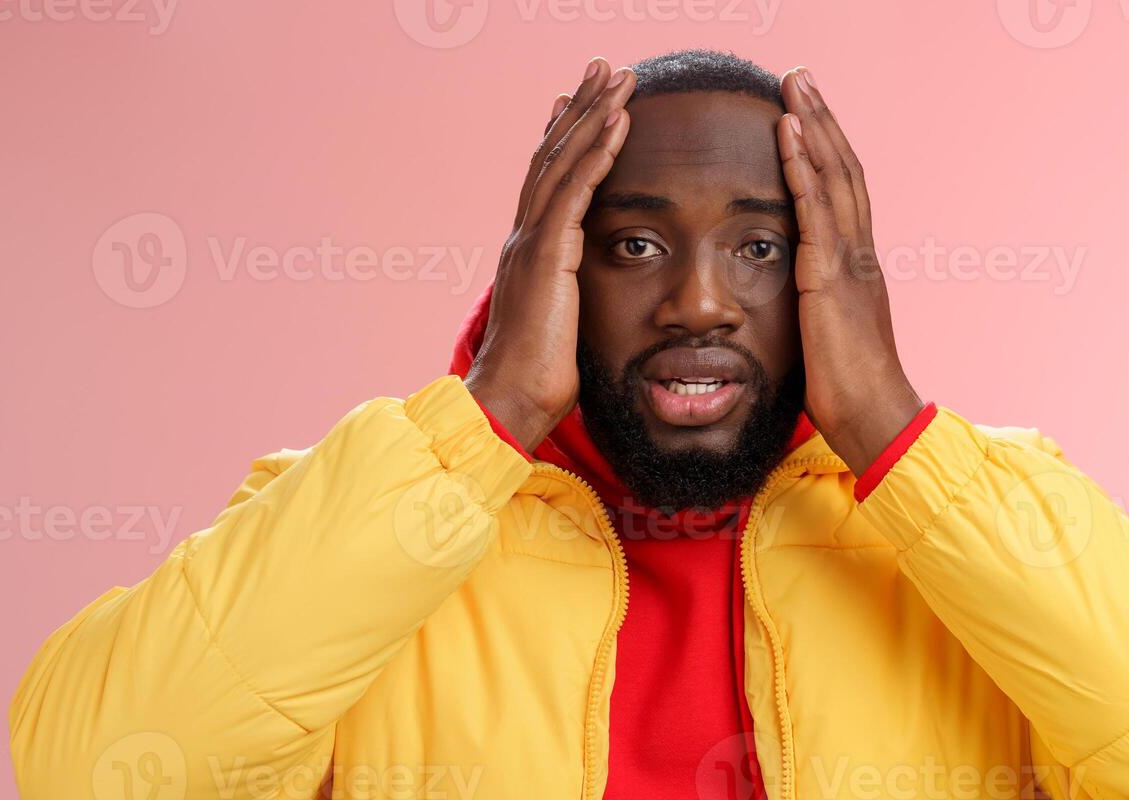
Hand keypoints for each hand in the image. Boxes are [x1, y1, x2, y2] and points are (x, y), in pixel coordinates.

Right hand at [465, 59, 637, 450]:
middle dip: (580, 108)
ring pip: (563, 161)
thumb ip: (568, 304)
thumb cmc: (537, 381)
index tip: (582, 102)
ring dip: (594, 114)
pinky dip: (597, 151)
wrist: (509, 402)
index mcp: (529, 254)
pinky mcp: (546, 254)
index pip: (548, 181)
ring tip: (619, 77)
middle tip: (604, 68)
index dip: (565, 138)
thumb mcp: (559, 329)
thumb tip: (581, 306)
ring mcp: (531, 242)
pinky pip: (575, 190)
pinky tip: (619, 121)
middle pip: (553, 156)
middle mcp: (524, 238)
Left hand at [776, 68, 923, 473]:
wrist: (874, 420)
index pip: (845, 193)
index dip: (826, 150)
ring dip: (812, 125)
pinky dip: (802, 165)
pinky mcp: (832, 276)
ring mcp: (851, 261)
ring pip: (835, 176)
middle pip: (845, 169)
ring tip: (793, 85)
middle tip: (800, 78)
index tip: (805, 114)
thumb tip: (798, 303)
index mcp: (858, 268)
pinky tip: (786, 133)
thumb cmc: (848, 394)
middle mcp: (861, 254)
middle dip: (821, 120)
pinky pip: (817, 208)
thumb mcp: (827, 339)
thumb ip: (816, 310)